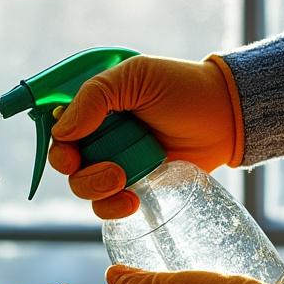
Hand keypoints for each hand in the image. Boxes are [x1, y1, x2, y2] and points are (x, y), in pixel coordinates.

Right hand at [49, 55, 240, 218]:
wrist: (226, 117)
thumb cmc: (182, 88)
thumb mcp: (135, 76)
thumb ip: (95, 96)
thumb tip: (61, 132)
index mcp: (93, 106)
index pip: (57, 129)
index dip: (57, 145)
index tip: (70, 156)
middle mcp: (98, 134)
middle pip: (65, 163)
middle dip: (82, 173)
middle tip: (112, 173)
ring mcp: (114, 161)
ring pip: (83, 187)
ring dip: (97, 190)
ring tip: (125, 182)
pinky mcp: (133, 184)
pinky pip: (107, 205)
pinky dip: (113, 207)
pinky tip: (132, 200)